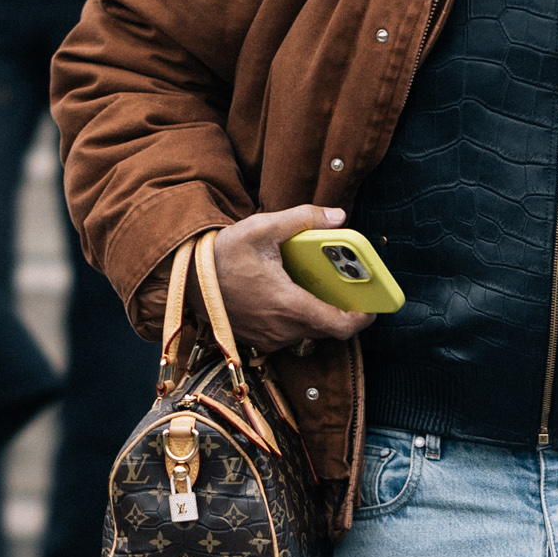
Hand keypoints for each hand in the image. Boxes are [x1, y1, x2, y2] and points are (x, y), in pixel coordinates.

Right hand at [211, 205, 372, 351]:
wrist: (185, 280)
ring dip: (316, 312)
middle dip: (340, 309)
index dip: (362, 318)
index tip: (372, 306)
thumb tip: (338, 217)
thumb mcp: (263, 228)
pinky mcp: (258, 339)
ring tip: (315, 286)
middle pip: (327, 328)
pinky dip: (296, 317)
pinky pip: (288, 333)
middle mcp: (282, 328)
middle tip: (344, 287)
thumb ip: (304, 219)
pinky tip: (290, 293)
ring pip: (308, 331)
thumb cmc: (223, 255)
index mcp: (289, 305)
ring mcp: (269, 338)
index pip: (340, 326)